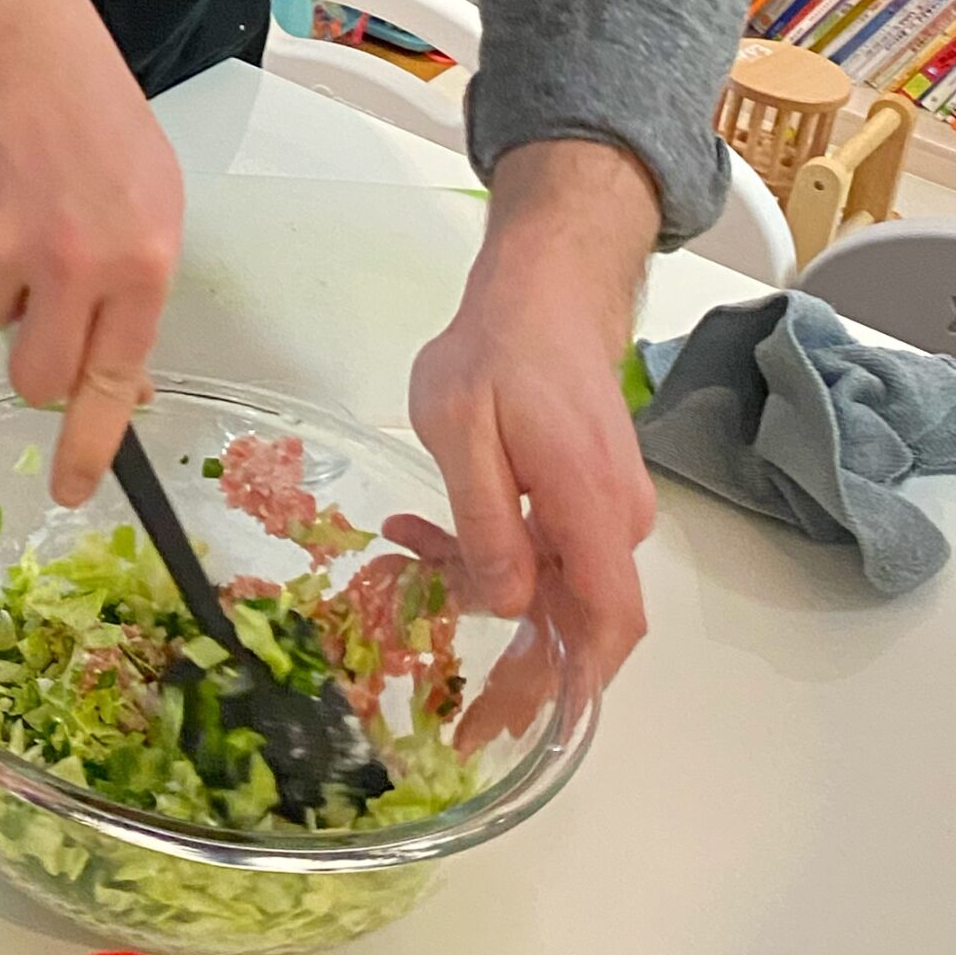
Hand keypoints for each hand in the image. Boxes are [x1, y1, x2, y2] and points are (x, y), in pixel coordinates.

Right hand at [0, 0, 182, 510]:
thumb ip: (132, 284)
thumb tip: (118, 374)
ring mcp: (0, 244)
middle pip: (34, 375)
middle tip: (37, 306)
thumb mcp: (149, 194)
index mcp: (138, 260)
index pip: (112, 380)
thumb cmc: (92, 111)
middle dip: (32, 359)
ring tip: (16, 207)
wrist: (12, 34)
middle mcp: (71, 263)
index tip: (70, 488)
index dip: (87, 446)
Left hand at [408, 139, 659, 684]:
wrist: (544, 294)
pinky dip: (491, 553)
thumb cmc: (497, 350)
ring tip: (406, 563)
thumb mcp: (460, 425)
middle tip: (463, 718)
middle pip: (579, 619)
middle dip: (523, 673)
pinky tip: (424, 531)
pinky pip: (546, 549)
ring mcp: (604, 510)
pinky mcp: (584, 498)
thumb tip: (502, 603)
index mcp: (588, 504)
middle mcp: (613, 518)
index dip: (575, 681)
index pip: (607, 619)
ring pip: (553, 583)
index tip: (530, 726)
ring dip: (484, 590)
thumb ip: (483, 518)